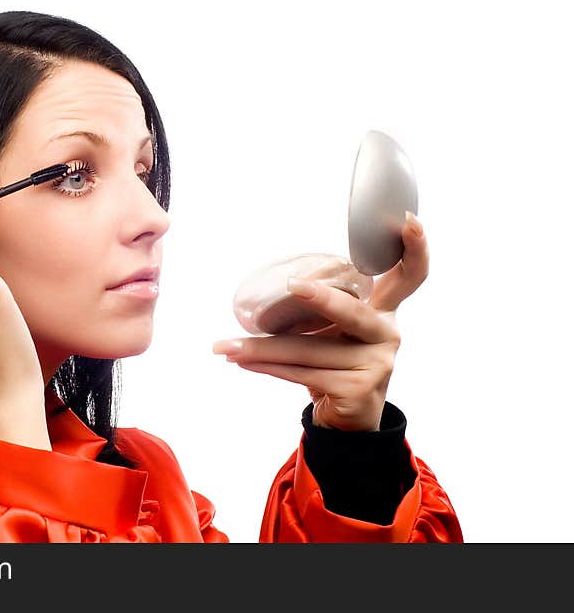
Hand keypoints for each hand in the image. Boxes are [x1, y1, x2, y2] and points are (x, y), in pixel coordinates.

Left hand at [212, 212, 427, 431]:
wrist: (348, 420)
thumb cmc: (335, 365)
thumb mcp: (334, 332)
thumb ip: (322, 307)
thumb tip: (268, 288)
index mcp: (383, 309)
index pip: (409, 275)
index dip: (415, 248)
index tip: (408, 222)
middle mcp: (387, 333)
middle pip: (351, 312)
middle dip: (321, 299)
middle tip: (292, 286)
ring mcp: (378, 363)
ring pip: (308, 350)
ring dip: (261, 349)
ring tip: (226, 347)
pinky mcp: (360, 389)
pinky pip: (303, 374)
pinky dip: (268, 368)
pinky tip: (243, 362)